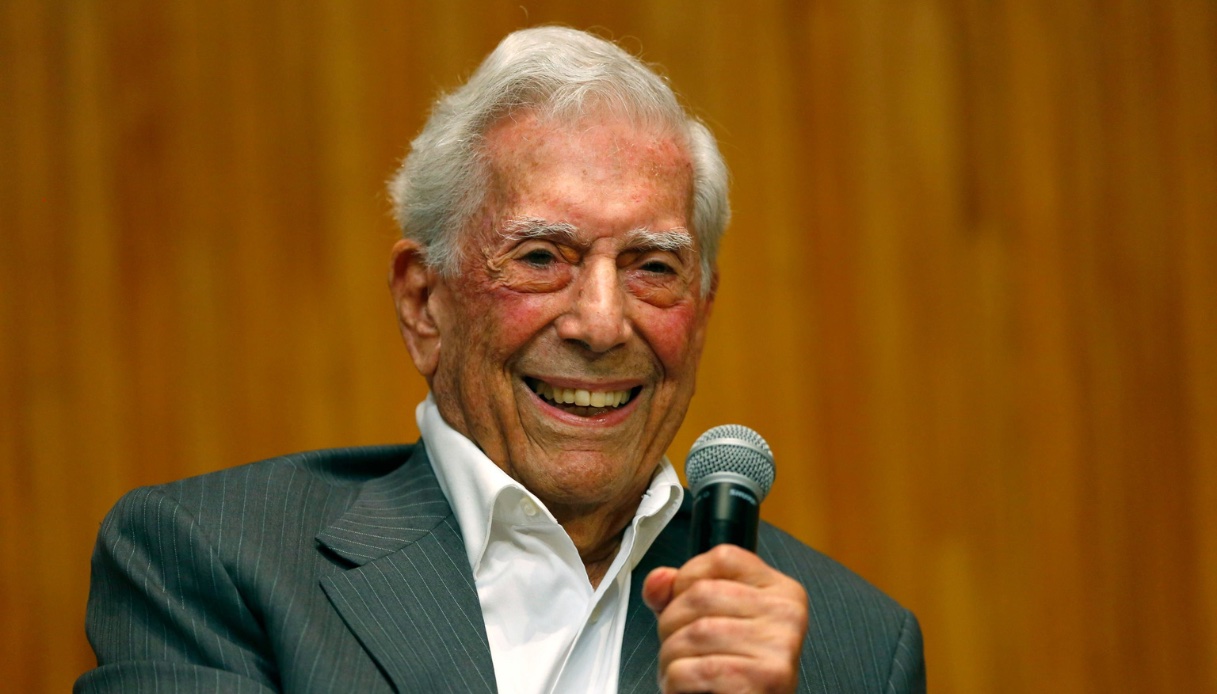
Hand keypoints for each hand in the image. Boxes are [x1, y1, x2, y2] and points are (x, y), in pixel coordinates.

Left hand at [642, 544, 808, 693]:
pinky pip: (694, 669)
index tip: (682, 603)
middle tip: (676, 648)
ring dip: (670, 658)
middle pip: (701, 593)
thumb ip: (680, 594)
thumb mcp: (712, 621)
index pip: (723, 557)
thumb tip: (659, 580)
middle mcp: (786, 612)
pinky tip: (686, 688)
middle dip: (670, 624)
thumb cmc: (735, 671)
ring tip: (680, 671)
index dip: (688, 577)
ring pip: (694, 632)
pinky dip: (675, 682)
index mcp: (780, 590)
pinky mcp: (764, 679)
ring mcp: (778, 645)